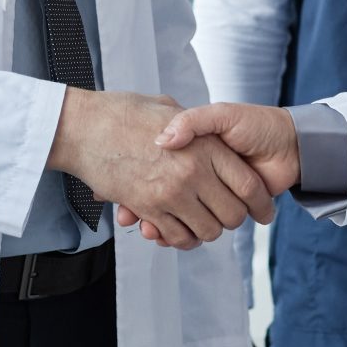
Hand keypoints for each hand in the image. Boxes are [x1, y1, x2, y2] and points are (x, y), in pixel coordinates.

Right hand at [47, 90, 273, 248]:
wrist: (84, 126)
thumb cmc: (125, 113)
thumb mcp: (168, 107)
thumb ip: (194, 123)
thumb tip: (210, 140)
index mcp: (205, 145)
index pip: (248, 186)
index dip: (260, 204)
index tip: (262, 211)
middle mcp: (193, 171)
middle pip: (232, 215)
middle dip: (232, 220)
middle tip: (225, 215)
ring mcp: (171, 192)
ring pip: (207, 230)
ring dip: (206, 231)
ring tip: (202, 221)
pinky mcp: (150, 209)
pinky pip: (177, 236)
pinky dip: (181, 239)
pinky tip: (179, 230)